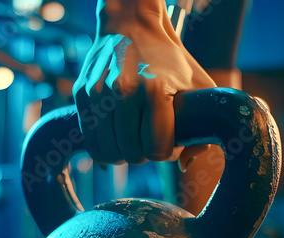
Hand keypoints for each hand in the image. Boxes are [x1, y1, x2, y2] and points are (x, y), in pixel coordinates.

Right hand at [73, 9, 215, 164]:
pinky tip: (116, 135)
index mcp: (155, 90)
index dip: (167, 151)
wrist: (132, 27)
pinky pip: (90, 142)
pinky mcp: (82, 94)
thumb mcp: (199, 87)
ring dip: (123, 153)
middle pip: (132, 155)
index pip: (157, 151)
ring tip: (133, 137)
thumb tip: (185, 164)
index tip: (169, 138)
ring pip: (108, 153)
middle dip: (145, 153)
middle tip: (150, 137)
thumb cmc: (170, 60)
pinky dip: (104, 146)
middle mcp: (123, 91)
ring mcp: (98, 93)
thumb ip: (202, 129)